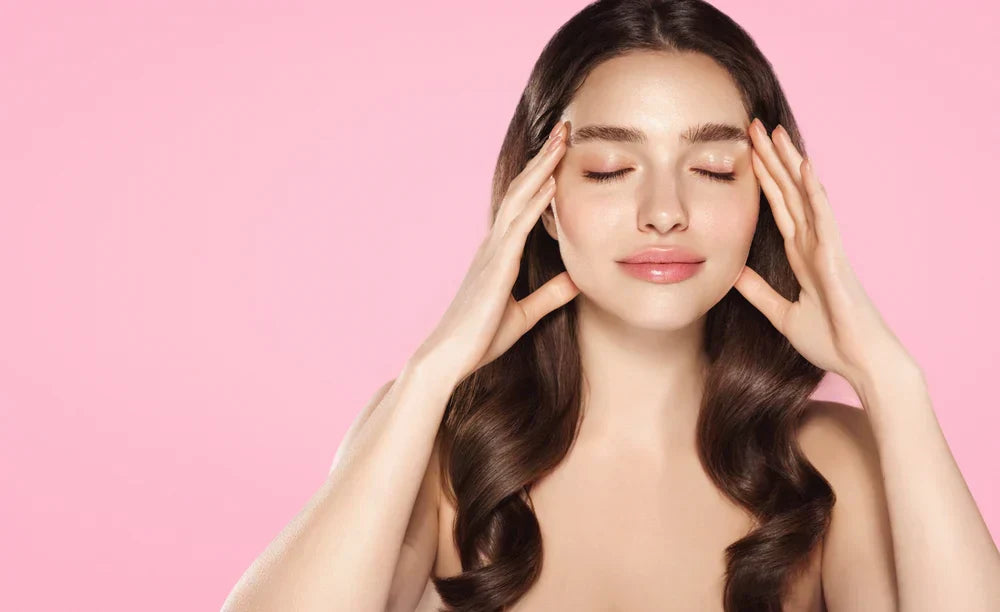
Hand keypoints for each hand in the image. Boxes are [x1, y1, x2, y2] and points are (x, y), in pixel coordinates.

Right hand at [412, 120, 579, 385]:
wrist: (448, 358)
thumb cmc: (479, 339)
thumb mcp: (525, 314)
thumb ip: (549, 295)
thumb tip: (576, 280)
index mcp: (499, 254)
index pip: (524, 205)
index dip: (542, 176)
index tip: (561, 152)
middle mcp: (494, 245)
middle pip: (522, 191)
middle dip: (544, 159)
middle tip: (564, 129)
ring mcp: (493, 253)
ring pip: (520, 200)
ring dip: (542, 169)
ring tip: (561, 141)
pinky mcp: (496, 268)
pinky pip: (518, 227)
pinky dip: (535, 203)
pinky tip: (551, 183)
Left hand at [733, 118, 908, 384]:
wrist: (860, 361)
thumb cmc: (830, 340)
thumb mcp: (781, 312)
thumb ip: (758, 292)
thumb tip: (733, 274)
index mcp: (801, 255)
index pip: (777, 208)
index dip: (762, 180)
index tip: (746, 153)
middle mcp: (814, 243)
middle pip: (788, 192)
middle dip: (770, 160)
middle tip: (753, 126)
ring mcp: (826, 246)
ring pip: (804, 195)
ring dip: (789, 163)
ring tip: (774, 133)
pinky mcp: (835, 256)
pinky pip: (823, 217)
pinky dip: (813, 192)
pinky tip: (804, 168)